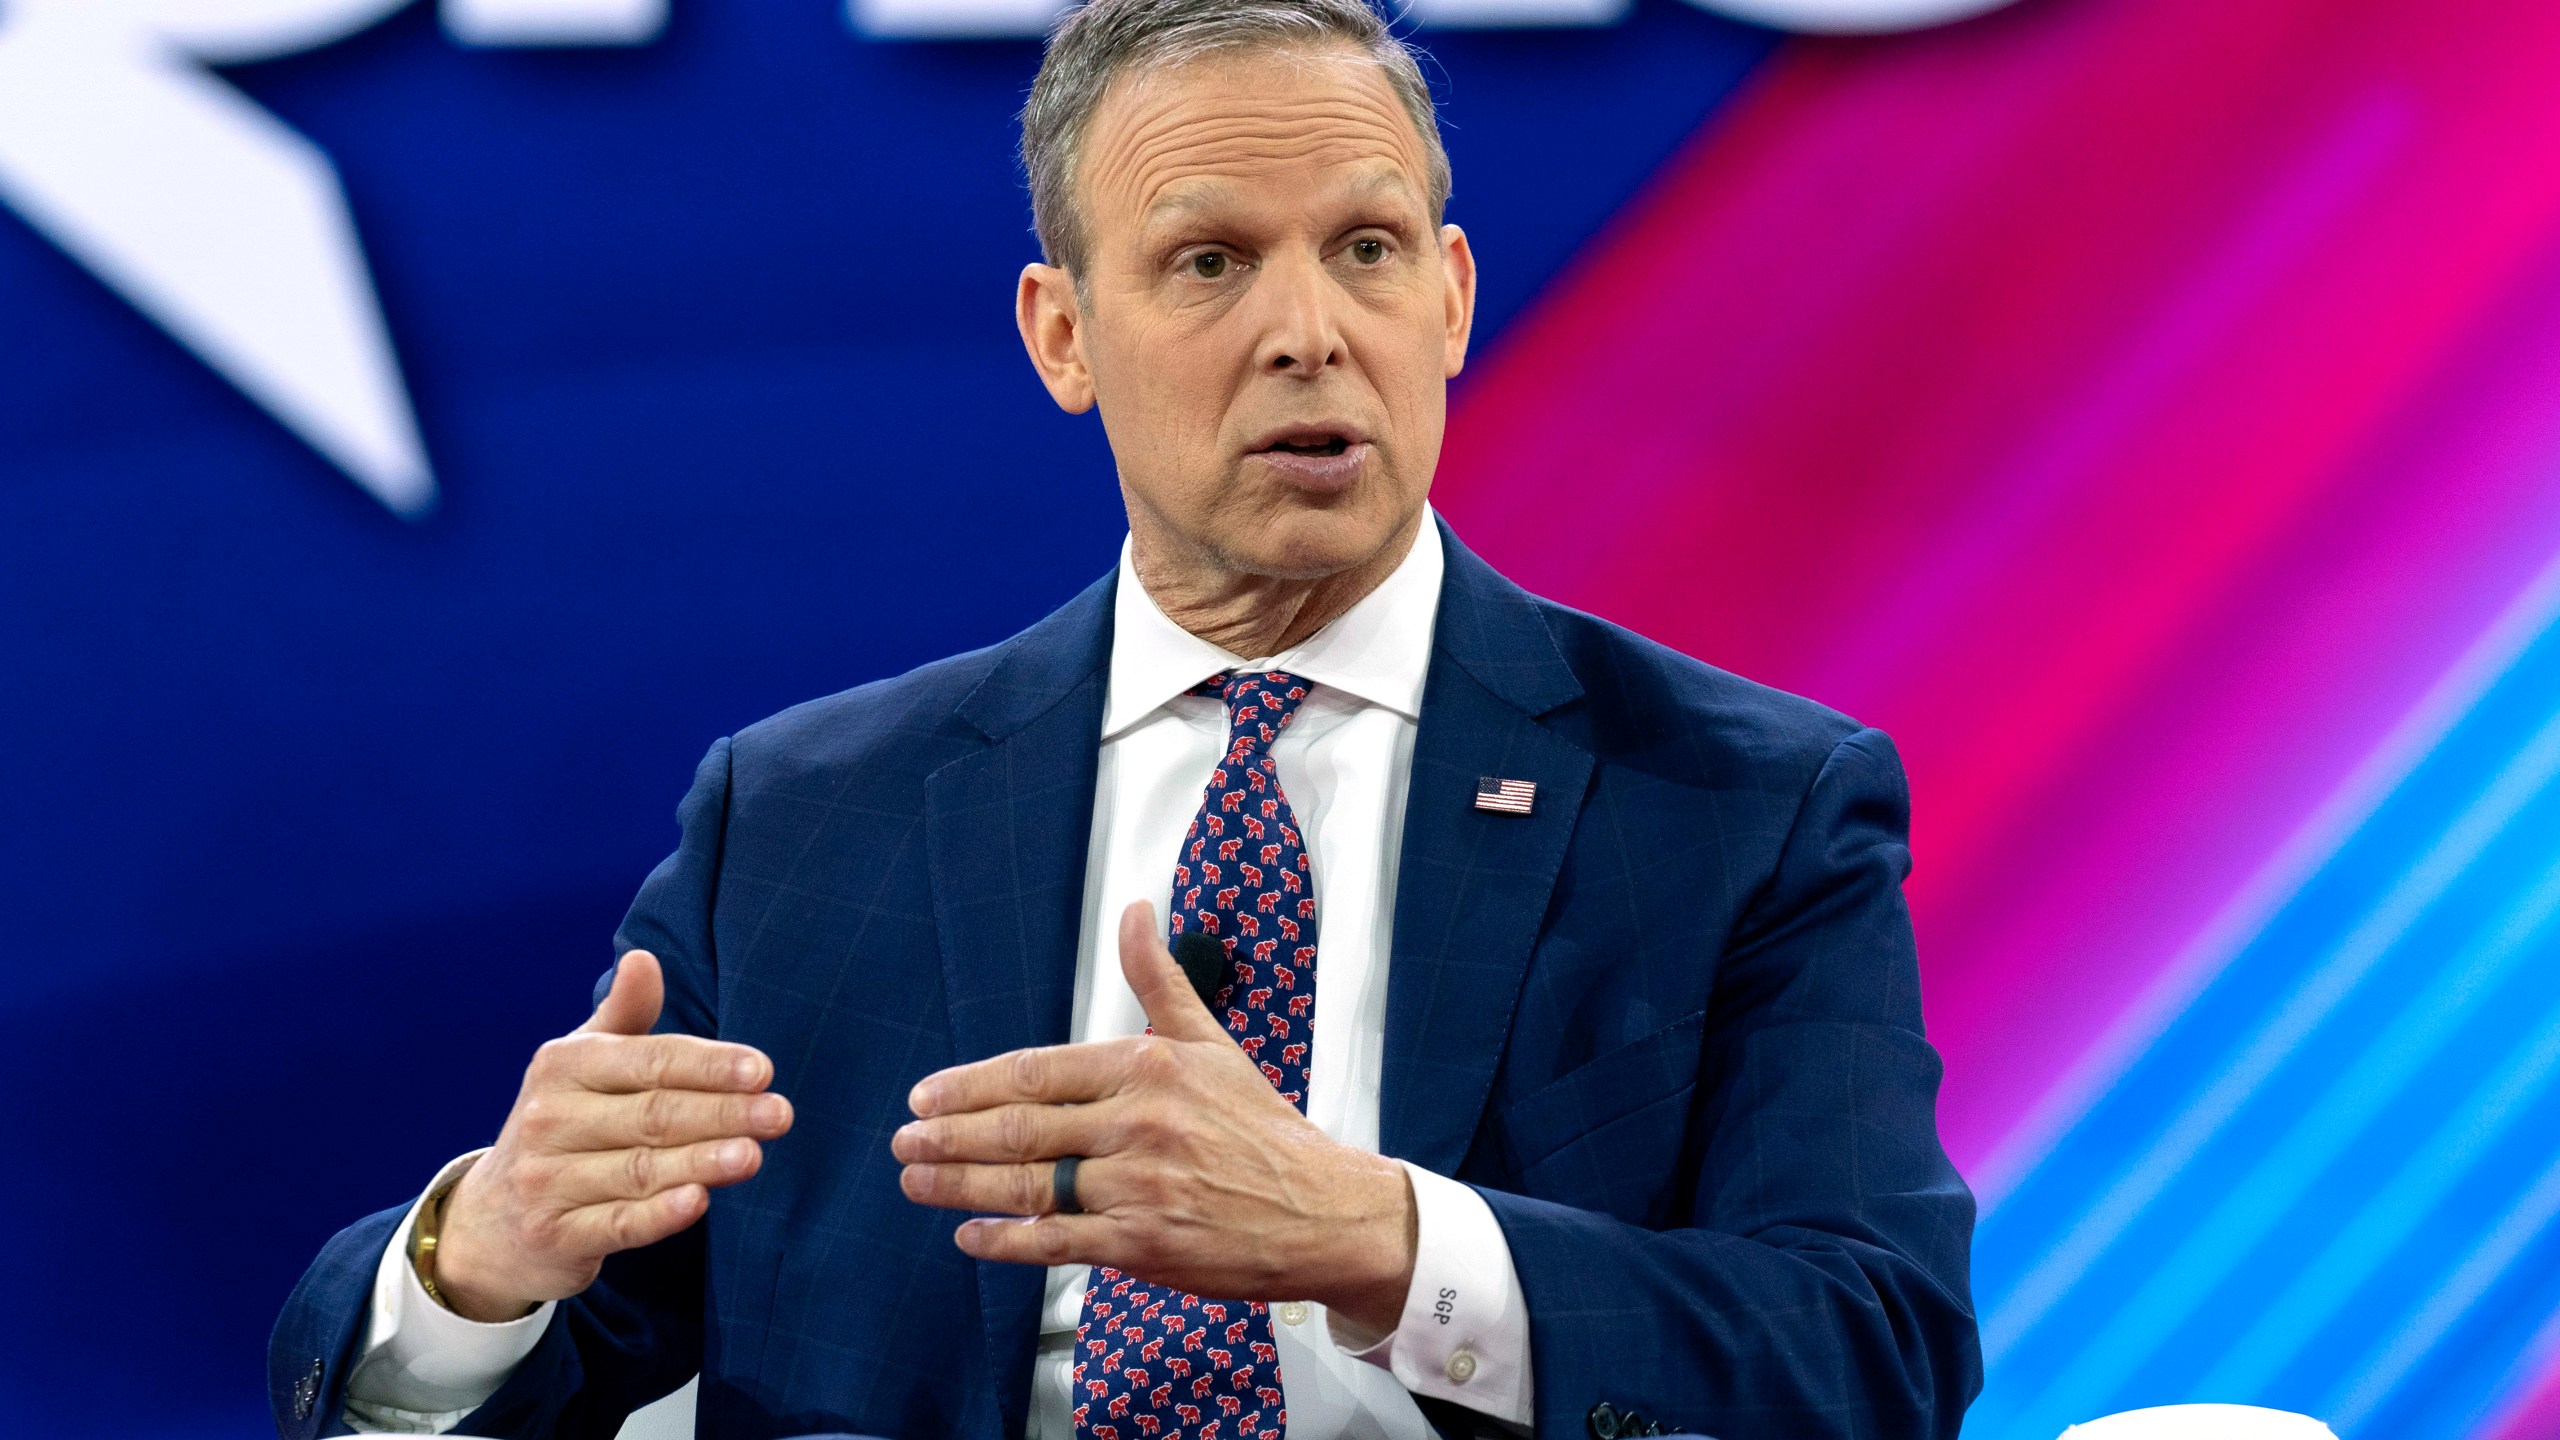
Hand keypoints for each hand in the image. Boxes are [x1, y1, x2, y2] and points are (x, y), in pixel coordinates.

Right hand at [430, 950, 793, 1320]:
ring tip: (754, 1155)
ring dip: (701, 1161)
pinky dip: (659, 1214)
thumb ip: (622, 1015)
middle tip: (780, 1114)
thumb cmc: (561, 1124)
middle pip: (652, 1114)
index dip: (708, 1065)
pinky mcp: (555, 1235)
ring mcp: (548, 1181)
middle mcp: (549, 1119)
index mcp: (564, 1066)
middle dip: (722, 1113)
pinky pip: (617, 1223)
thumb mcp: (581, 1064)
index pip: (649, 1061)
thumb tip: (645, 957)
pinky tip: (699, 1201)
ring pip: (640, 1169)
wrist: (492, 1220)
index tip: (762, 1070)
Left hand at [892, 902, 1417, 1333]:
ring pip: (1025, 1185)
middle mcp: (1136, 1123)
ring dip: (957, 1184)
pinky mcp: (1140, 1242)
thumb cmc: (1260, 1128)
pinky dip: (1004, 1240)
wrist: (1319, 1209)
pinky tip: (969, 1235)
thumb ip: (1158, 979)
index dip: (970, 1086)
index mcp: (1146, 1067)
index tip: (926, 1094)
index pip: (1034, 1072)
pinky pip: (1053, 1241)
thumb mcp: (1211, 1040)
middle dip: (947, 1136)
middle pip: (1017, 1129)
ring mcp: (1136, 1186)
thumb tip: (1135, 910)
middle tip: (903, 1139)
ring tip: (915, 1180)